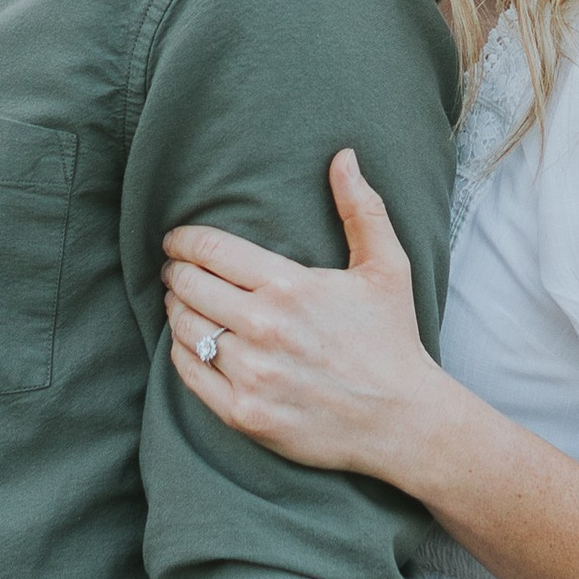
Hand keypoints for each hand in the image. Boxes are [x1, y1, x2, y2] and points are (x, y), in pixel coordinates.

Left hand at [163, 150, 450, 483]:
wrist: (403, 422)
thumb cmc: (393, 341)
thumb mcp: (387, 268)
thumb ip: (361, 209)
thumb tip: (343, 156)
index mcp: (290, 287)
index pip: (210, 250)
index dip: (183, 240)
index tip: (176, 240)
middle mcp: (264, 329)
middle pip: (188, 286)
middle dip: (175, 272)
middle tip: (175, 269)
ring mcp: (251, 374)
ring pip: (184, 329)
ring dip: (175, 310)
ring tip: (181, 302)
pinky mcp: (244, 413)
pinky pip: (188, 374)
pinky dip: (180, 353)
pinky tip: (190, 343)